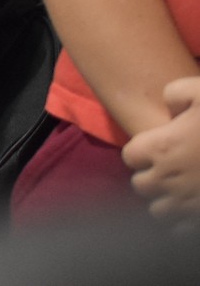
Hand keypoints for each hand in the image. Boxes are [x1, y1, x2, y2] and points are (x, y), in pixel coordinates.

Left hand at [124, 75, 199, 220]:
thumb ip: (176, 94)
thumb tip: (169, 108)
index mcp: (162, 148)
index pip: (131, 156)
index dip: (143, 151)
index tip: (160, 146)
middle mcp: (169, 180)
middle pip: (141, 185)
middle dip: (152, 177)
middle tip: (171, 167)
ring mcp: (187, 204)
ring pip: (159, 212)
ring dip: (166, 201)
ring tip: (182, 188)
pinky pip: (180, 230)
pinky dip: (183, 222)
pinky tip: (194, 204)